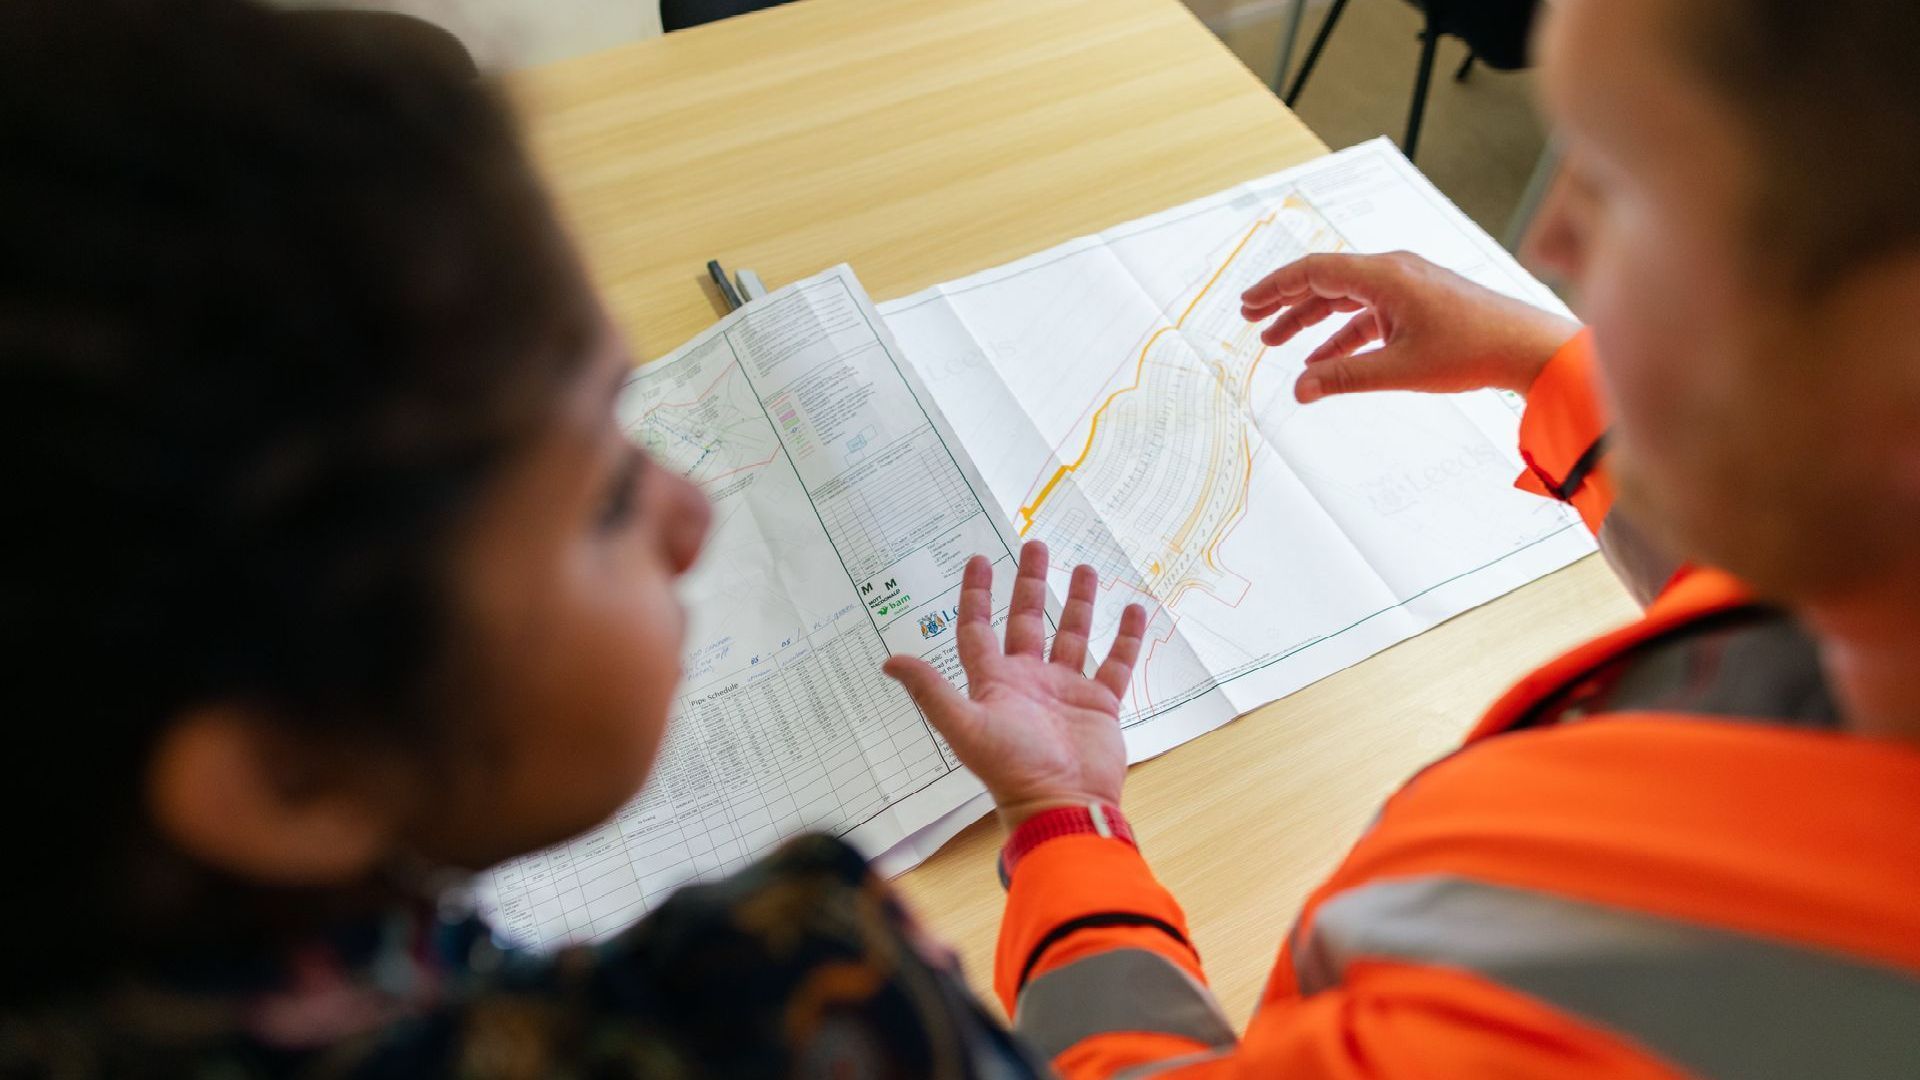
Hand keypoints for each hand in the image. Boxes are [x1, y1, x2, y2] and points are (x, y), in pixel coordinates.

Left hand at [882, 541, 1146, 830]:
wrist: (1062, 803)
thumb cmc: (1010, 767)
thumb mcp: (965, 724)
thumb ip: (931, 691)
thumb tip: (889, 661)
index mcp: (994, 683)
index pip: (978, 629)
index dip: (976, 594)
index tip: (979, 559)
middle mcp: (1029, 681)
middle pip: (1027, 620)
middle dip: (1031, 583)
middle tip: (1036, 545)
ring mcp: (1066, 691)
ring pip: (1073, 635)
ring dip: (1079, 602)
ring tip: (1087, 568)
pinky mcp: (1100, 704)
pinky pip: (1116, 663)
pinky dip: (1126, 638)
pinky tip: (1134, 609)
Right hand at [1240, 251, 1579, 402]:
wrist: (1527, 348)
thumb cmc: (1473, 349)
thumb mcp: (1399, 369)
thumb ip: (1343, 378)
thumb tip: (1298, 389)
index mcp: (1385, 276)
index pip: (1315, 271)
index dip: (1276, 288)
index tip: (1248, 304)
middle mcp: (1393, 272)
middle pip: (1325, 281)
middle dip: (1286, 302)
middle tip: (1251, 319)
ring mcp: (1407, 286)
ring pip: (1346, 298)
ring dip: (1311, 320)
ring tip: (1277, 343)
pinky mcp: (1419, 303)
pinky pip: (1369, 314)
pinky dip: (1343, 333)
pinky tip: (1324, 358)